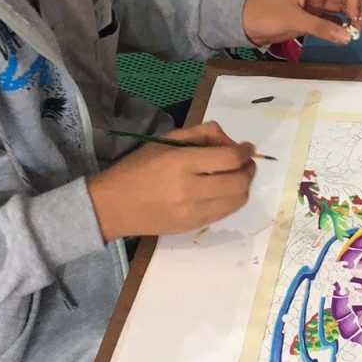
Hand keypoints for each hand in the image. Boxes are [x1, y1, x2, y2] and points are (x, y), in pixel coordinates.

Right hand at [87, 121, 256, 241]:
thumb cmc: (137, 168)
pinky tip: (223, 190)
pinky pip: (224, 213)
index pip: (228, 158)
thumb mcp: (164, 141)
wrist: (112, 207)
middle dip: (249, 169)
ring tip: (237, 176)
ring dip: (244, 186)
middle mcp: (189, 189)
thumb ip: (199, 134)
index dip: (244, 151)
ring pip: (236, 201)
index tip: (247, 147)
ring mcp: (192, 212)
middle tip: (246, 162)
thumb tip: (228, 140)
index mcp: (180, 163)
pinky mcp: (191, 227)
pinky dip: (230, 200)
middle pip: (238, 182)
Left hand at [244, 0, 361, 46]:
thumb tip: (348, 38)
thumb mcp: (293, 20)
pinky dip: (336, 26)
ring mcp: (310, 4)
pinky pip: (327, 19)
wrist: (240, 23)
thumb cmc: (264, 14)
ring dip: (347, 18)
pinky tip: (343, 35)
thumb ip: (321, 28)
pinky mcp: (306, 17)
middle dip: (354, 9)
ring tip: (355, 32)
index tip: (356, 17)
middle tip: (360, 28)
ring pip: (336, 7)